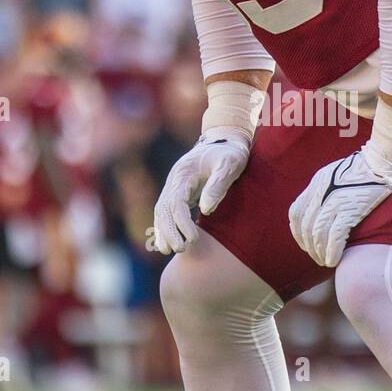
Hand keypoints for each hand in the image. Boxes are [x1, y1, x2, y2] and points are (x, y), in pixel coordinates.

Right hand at [153, 133, 249, 253]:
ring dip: (162, 231)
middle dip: (168, 230)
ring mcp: (174, 186)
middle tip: (179, 250)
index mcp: (185, 173)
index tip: (192, 239)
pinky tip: (166, 242)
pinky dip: (163, 226)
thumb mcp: (230, 164)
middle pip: (163, 208)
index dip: (181, 222)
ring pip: (161, 211)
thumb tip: (206, 210)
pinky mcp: (178, 192)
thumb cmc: (230, 153)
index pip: (176, 201)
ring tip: (166, 251)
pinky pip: (166, 211)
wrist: (225, 140)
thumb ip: (218, 185)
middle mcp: (175, 180)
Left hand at [289, 144, 391, 267]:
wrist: (382, 161)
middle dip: (309, 247)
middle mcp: (320, 192)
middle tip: (317, 257)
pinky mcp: (349, 209)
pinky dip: (332, 251)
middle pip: (306, 226)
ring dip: (320, 252)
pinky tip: (334, 260)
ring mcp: (334, 201)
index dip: (297, 233)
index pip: (296, 213)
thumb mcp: (336, 174)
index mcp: (316, 183)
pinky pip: (335, 236)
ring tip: (325, 262)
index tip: (305, 244)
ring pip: (318, 234)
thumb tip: (322, 212)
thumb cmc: (365, 169)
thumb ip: (325, 191)